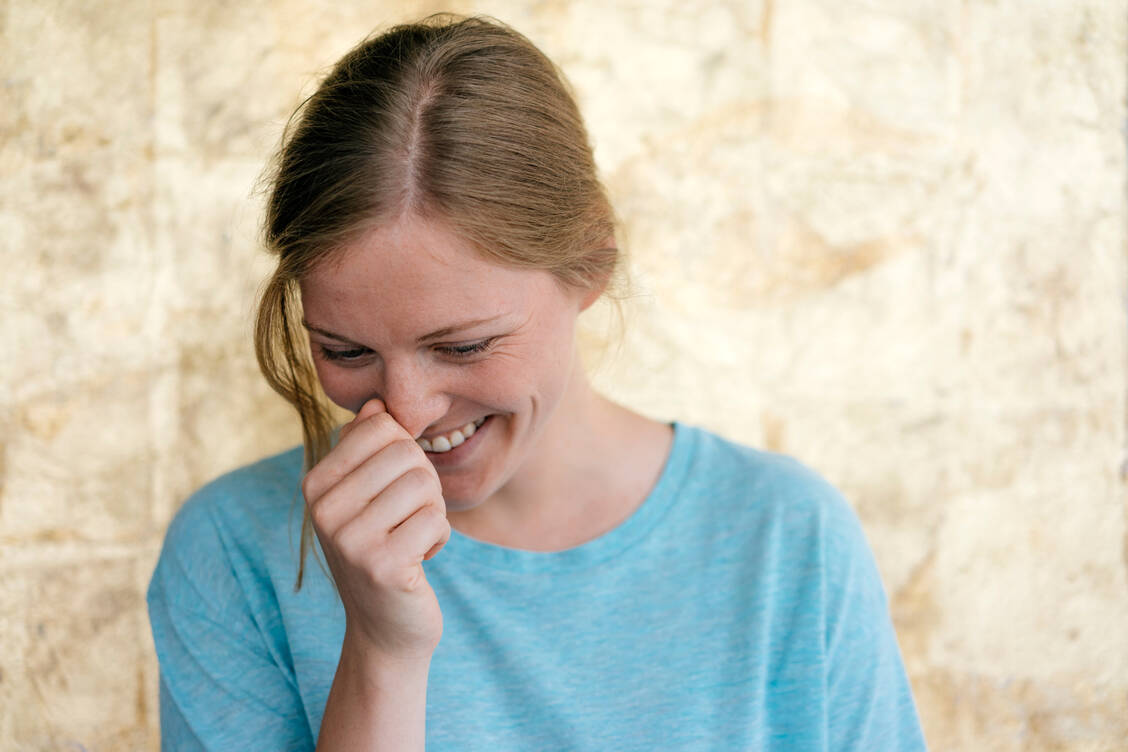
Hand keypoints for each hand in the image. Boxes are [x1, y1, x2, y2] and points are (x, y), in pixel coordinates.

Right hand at [301, 399, 450, 660]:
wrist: (386, 627)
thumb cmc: (384, 549)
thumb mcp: (369, 495)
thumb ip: (369, 449)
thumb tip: (377, 403)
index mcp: (315, 484)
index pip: (380, 426)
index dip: (405, 452)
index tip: (395, 488)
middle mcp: (322, 510)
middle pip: (406, 453)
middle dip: (424, 484)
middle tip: (409, 517)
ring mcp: (348, 540)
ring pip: (424, 484)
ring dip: (432, 512)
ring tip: (412, 538)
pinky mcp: (381, 566)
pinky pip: (436, 520)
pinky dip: (438, 538)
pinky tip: (418, 560)